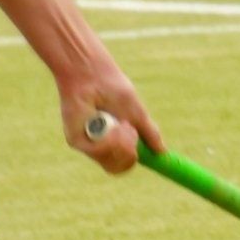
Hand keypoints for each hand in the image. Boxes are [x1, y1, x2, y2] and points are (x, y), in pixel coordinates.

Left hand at [57, 60, 164, 174]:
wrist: (91, 73)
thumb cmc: (111, 87)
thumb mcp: (136, 112)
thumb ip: (148, 132)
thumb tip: (163, 151)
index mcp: (115, 138)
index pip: (127, 160)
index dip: (137, 160)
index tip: (160, 162)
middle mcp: (101, 144)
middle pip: (121, 167)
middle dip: (131, 152)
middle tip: (131, 131)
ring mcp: (89, 144)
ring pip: (112, 163)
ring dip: (123, 145)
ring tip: (121, 124)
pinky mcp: (77, 141)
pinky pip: (99, 154)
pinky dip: (110, 142)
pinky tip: (112, 125)